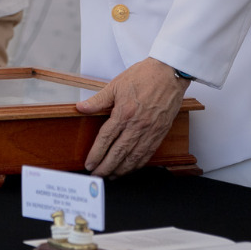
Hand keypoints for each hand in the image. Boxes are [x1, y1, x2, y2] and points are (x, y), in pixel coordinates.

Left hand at [76, 57, 189, 176]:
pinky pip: (148, 153)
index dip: (96, 154)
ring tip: (110, 176)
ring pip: (134, 157)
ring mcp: (150, 130)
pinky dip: (138, 164)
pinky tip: (130, 168)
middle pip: (119, 152)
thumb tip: (81, 107)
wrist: (170, 72)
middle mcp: (138, 125)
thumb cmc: (144, 76)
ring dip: (121, 169)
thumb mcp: (116, 84)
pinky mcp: (161, 132)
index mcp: (124, 113)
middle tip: (96, 176)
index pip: (106, 139)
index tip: (89, 164)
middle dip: (106, 167)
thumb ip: (98, 100)